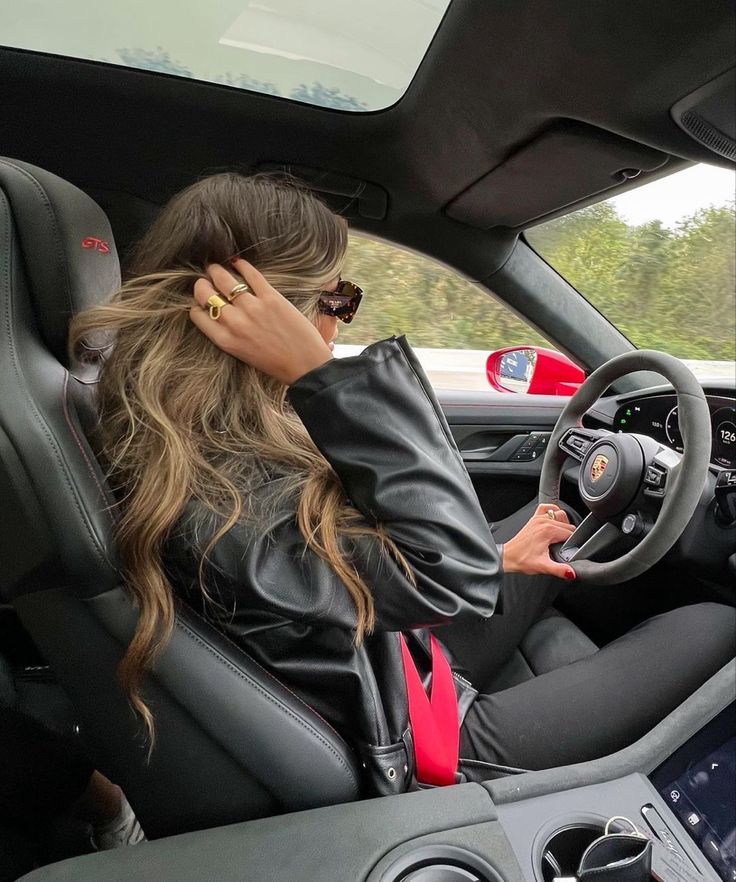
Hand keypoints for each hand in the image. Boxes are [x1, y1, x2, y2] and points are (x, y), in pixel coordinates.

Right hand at [190, 259, 332, 384]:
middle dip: (202, 284)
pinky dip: (242, 265)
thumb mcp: (243, 355)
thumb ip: (229, 335)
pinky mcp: (271, 298)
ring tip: (216, 268)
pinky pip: (251, 275)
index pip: (198, 315)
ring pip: (224, 279)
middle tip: (206, 280)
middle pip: (205, 293)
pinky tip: (238, 262)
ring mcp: (252, 308)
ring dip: (217, 270)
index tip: (203, 302)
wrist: (306, 366)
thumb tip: (220, 315)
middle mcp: (234, 323)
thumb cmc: (276, 364)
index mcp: (225, 340)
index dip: (197, 305)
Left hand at [501, 504, 577, 579]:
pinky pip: (547, 508)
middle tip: (563, 548)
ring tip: (560, 537)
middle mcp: (544, 521)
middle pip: (568, 524)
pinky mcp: (534, 519)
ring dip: (564, 524)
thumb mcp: (543, 567)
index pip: (571, 533)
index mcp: (548, 530)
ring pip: (560, 515)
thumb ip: (560, 570)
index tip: (568, 551)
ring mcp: (538, 519)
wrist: (507, 557)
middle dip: (569, 536)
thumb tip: (572, 573)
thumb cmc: (521, 560)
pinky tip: (554, 522)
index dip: (572, 543)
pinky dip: (553, 512)